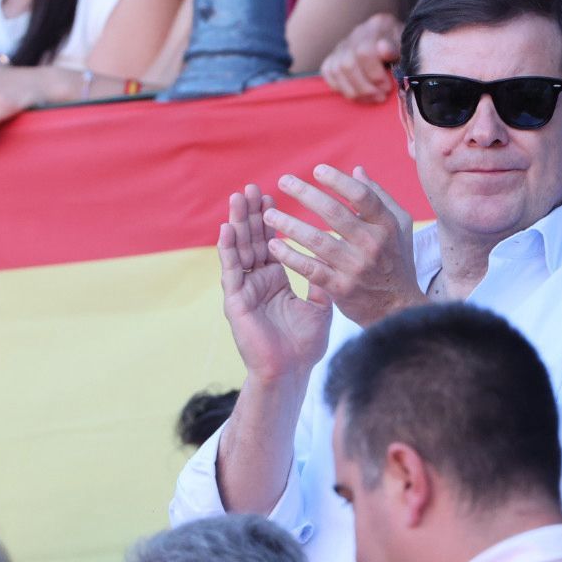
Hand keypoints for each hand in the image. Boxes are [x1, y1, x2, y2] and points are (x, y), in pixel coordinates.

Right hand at [220, 185, 334, 385]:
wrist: (290, 373)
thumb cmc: (304, 346)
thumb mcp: (320, 307)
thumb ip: (321, 282)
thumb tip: (333, 259)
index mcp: (274, 281)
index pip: (270, 243)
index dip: (269, 221)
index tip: (271, 197)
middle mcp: (256, 282)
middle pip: (252, 241)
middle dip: (251, 214)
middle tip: (251, 188)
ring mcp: (244, 291)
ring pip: (238, 250)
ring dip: (237, 223)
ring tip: (237, 198)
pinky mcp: (235, 302)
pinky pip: (230, 271)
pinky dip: (228, 250)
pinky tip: (227, 229)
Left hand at [262, 164, 422, 327]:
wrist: (398, 308)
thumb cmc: (396, 261)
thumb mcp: (398, 227)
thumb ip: (380, 198)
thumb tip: (357, 170)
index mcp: (386, 225)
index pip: (361, 196)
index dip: (338, 181)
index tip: (317, 170)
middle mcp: (372, 244)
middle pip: (333, 213)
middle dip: (305, 193)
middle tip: (283, 181)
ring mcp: (356, 267)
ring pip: (317, 240)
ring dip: (289, 224)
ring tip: (268, 214)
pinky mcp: (341, 288)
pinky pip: (310, 269)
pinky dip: (291, 256)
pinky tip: (274, 245)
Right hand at [319, 13, 402, 103]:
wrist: (400, 45)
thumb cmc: (406, 51)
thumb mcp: (408, 49)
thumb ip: (397, 50)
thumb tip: (383, 49)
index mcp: (379, 25)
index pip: (364, 52)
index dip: (375, 75)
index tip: (387, 87)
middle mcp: (358, 32)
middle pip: (348, 64)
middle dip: (365, 87)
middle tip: (380, 96)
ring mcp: (345, 43)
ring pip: (338, 70)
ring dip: (354, 90)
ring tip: (371, 98)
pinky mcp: (335, 54)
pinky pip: (328, 71)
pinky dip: (340, 86)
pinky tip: (357, 93)